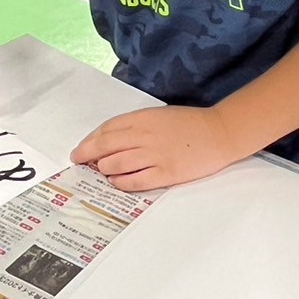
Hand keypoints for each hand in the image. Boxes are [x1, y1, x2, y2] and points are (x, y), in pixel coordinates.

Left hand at [71, 105, 243, 191]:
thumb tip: (111, 140)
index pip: (106, 130)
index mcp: (142, 118)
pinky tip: (117, 182)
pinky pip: (134, 181)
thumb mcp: (158, 116)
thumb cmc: (189, 123)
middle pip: (105, 147)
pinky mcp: (164, 173)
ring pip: (115, 165)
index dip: (89, 141)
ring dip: (104, 169)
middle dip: (87, 155)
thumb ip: (135, 126)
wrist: (218, 133)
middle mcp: (144, 136)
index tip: (81, 149)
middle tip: (79, 162)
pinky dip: (120, 182)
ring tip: (103, 171)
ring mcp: (154, 156)